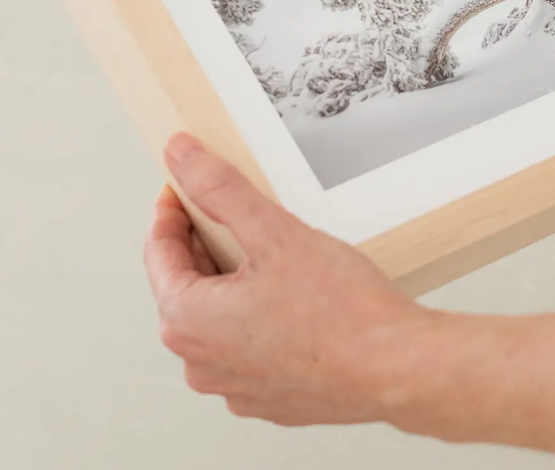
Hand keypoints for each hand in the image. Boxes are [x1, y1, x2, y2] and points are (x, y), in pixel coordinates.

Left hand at [144, 133, 426, 424]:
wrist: (396, 370)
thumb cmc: (343, 313)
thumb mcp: (275, 233)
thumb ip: (221, 190)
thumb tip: (181, 157)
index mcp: (188, 322)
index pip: (158, 253)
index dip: (172, 210)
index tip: (184, 185)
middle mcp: (200, 363)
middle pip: (187, 287)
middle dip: (205, 244)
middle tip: (237, 212)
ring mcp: (234, 388)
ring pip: (219, 320)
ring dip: (234, 283)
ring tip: (274, 254)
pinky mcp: (268, 398)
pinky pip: (249, 347)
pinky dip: (259, 317)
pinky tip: (296, 298)